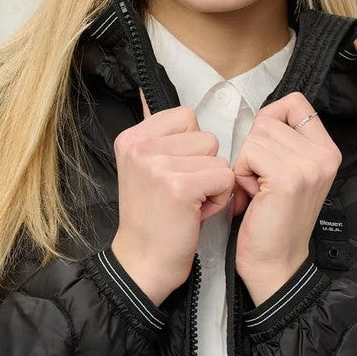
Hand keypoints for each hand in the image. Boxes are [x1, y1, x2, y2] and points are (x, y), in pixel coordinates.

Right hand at [110, 88, 236, 305]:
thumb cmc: (154, 220)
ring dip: (213, 182)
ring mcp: (158, 164)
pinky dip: (218, 198)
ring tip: (189, 203)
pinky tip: (196, 213)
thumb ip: (159, 136)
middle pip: (206, 135)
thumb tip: (148, 92)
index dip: (193, 147)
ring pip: (218, 156)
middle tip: (183, 194)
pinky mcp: (179, 185)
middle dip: (204, 166)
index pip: (187, 116)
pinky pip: (224, 176)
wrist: (142, 263)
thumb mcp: (146, 169)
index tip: (175, 175)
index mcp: (132, 137)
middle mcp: (140, 146)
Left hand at [231, 92, 340, 304]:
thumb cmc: (273, 222)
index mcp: (327, 151)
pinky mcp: (288, 178)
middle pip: (269, 119)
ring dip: (245, 163)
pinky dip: (241, 174)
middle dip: (253, 149)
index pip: (295, 103)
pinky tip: (253, 197)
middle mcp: (324, 155)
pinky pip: (249, 153)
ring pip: (256, 136)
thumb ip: (284, 142)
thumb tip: (263, 117)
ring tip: (257, 190)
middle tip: (260, 182)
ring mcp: (309, 165)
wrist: (275, 264)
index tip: (264, 150)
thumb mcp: (289, 173)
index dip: (270, 120)